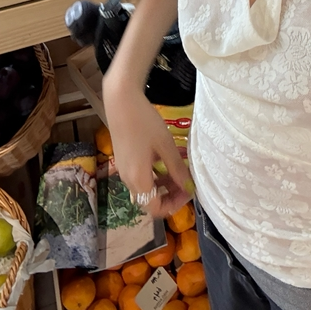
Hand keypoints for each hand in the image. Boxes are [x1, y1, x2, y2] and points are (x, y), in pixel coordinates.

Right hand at [105, 88, 193, 218]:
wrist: (121, 102)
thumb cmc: (144, 122)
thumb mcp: (165, 145)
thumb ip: (177, 168)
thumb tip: (189, 187)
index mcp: (139, 179)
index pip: (156, 208)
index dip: (174, 205)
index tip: (188, 192)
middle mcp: (128, 179)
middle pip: (149, 201)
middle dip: (170, 196)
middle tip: (186, 182)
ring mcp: (123, 170)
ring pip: (144, 189)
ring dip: (162, 185)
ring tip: (178, 171)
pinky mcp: (122, 160)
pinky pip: (139, 177)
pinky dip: (153, 176)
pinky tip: (163, 161)